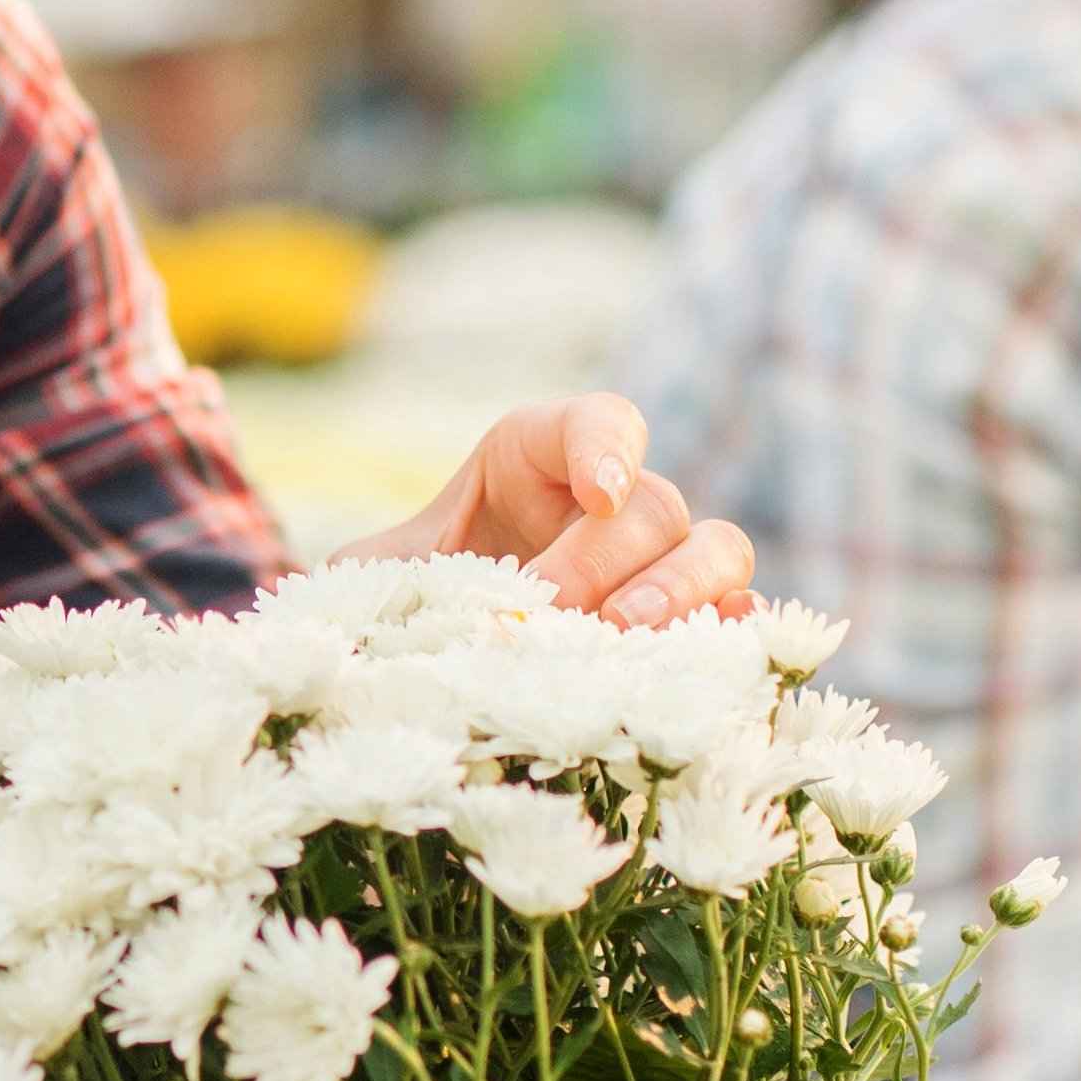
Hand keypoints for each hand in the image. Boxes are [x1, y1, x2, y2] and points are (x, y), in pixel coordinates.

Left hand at [360, 390, 755, 626]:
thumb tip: (347, 623)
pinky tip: (708, 660)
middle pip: (651, 506)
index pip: (600, 421)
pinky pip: (733, 618)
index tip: (596, 493)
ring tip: (627, 636)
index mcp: (544, 456)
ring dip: (682, 594)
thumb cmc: (413, 593)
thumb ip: (370, 578)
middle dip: (607, 561)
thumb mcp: (377, 572)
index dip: (608, 447)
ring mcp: (659, 563)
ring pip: (716, 550)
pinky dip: (731, 635)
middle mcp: (615, 501)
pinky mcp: (685, 623)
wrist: (438, 650)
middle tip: (560, 610)